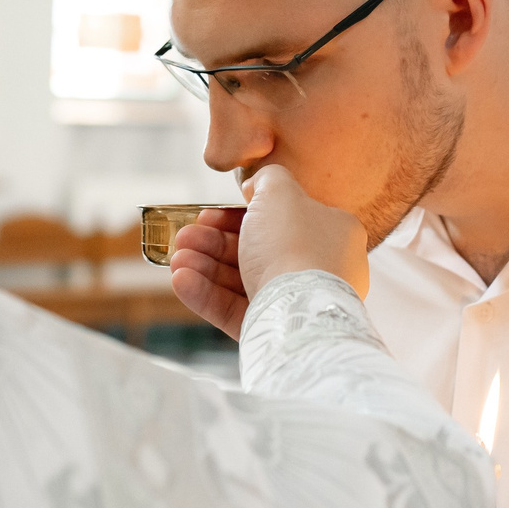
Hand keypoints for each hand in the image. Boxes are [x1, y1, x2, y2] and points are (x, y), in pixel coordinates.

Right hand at [164, 168, 367, 339]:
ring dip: (204, 267)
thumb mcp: (280, 191)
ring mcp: (298, 301)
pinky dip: (207, 294)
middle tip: (185, 237)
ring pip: (242, 281)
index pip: (279, 219)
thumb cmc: (293, 246)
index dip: (239, 214)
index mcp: (331, 233)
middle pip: (255, 250)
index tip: (209, 214)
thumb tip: (257, 186)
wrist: (298, 310)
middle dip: (213, 242)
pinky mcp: (276, 329)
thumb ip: (268, 178)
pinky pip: (238, 309)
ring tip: (178, 260)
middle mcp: (319, 268)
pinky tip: (182, 281)